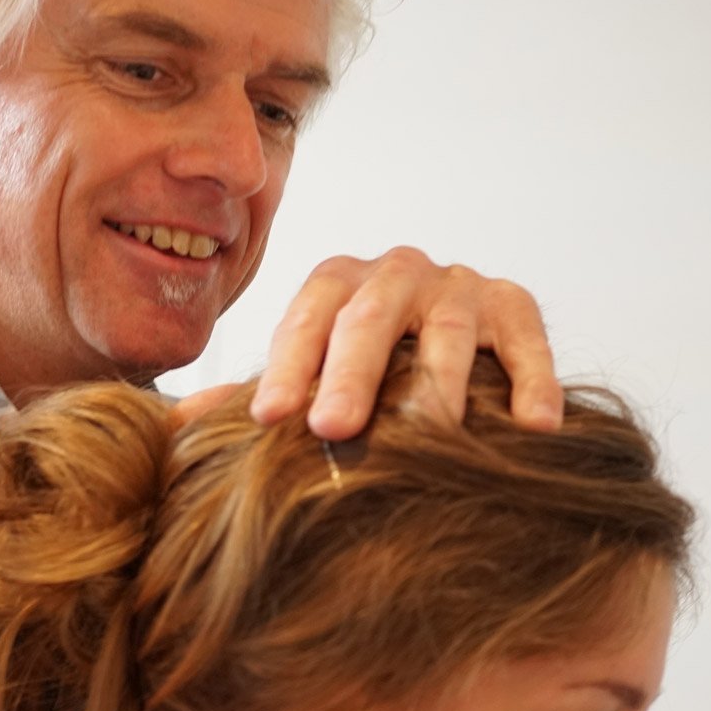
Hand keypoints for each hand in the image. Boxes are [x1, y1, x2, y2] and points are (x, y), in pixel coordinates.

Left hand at [249, 247, 562, 439]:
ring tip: (432, 436)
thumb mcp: (308, 375)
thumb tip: (177, 426)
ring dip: (439, 383)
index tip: (267, 419)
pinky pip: (524, 337)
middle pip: (370, 319)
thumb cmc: (362, 365)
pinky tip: (533, 427)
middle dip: (351, 375)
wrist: (447, 338)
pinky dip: (532, 380)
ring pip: (446, 329)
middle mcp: (396, 274)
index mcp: (336, 284)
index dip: (286, 366)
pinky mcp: (515, 305)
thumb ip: (254, 395)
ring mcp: (457, 287)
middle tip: (333, 429)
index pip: (305, 318)